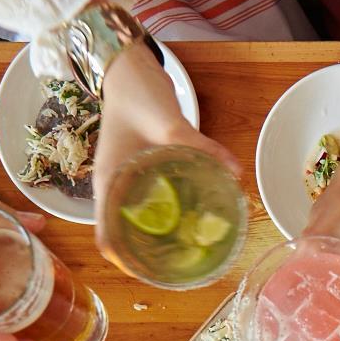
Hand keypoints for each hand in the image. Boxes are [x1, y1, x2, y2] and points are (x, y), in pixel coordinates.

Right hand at [90, 44, 241, 260]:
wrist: (127, 68)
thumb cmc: (137, 95)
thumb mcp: (167, 123)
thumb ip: (197, 146)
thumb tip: (232, 169)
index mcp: (108, 183)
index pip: (106, 238)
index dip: (126, 261)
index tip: (155, 273)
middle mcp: (115, 186)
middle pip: (124, 234)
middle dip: (149, 254)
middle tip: (183, 265)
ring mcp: (128, 178)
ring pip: (140, 218)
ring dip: (161, 234)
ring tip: (192, 248)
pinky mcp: (143, 168)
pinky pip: (154, 198)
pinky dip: (171, 210)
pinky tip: (197, 214)